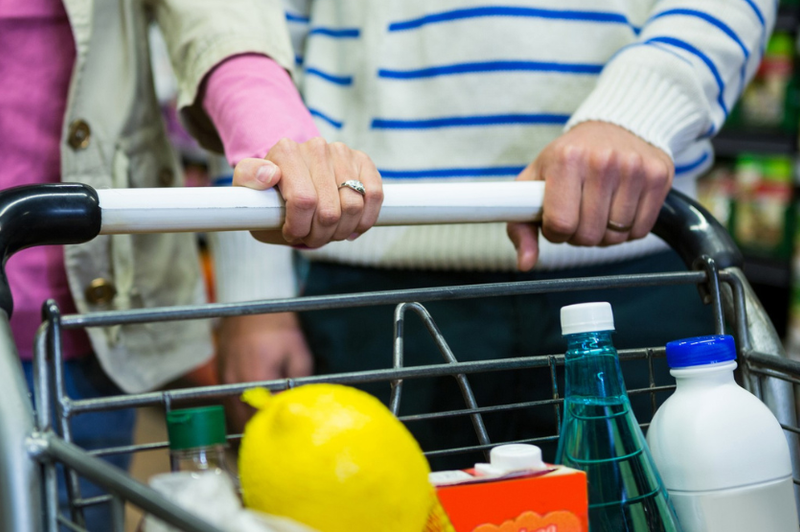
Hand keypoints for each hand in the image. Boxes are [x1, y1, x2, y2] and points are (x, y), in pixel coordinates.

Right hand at [216, 313, 312, 431]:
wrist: (254, 306)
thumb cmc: (280, 328)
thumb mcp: (299, 354)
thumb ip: (299, 383)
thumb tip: (301, 405)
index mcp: (257, 377)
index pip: (265, 415)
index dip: (277, 424)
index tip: (289, 428)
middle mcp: (235, 382)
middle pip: (246, 420)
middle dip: (262, 428)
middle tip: (279, 432)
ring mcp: (224, 378)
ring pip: (235, 414)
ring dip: (250, 421)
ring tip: (268, 425)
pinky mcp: (220, 374)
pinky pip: (230, 401)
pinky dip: (242, 409)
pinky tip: (255, 409)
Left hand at [233, 138, 382, 247]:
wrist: (291, 183)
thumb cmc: (269, 194)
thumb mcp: (247, 190)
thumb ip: (248, 179)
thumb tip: (270, 174)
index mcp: (285, 151)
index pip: (304, 200)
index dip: (300, 227)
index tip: (292, 233)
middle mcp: (316, 147)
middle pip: (330, 210)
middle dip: (320, 234)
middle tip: (310, 237)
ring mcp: (341, 152)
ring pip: (354, 206)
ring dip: (342, 230)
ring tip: (328, 232)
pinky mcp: (362, 161)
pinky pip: (374, 195)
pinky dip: (366, 219)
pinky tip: (352, 226)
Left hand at [507, 121, 673, 270]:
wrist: (614, 126)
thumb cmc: (568, 159)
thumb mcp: (535, 182)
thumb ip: (521, 226)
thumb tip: (525, 264)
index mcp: (567, 159)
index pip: (561, 224)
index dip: (555, 233)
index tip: (557, 221)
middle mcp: (602, 161)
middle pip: (589, 235)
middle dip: (579, 235)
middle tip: (579, 214)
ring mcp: (634, 168)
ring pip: (616, 237)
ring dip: (604, 234)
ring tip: (598, 209)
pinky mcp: (658, 176)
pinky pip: (641, 231)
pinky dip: (628, 230)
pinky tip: (619, 208)